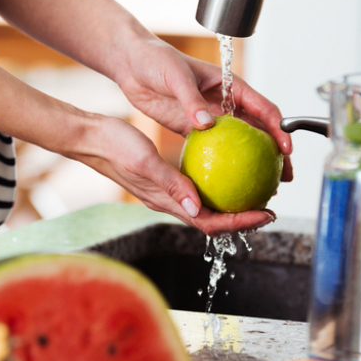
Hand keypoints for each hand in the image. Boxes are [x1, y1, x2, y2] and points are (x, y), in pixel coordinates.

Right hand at [70, 116, 276, 235]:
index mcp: (165, 202)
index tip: (265, 214)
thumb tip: (197, 208)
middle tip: (269, 207)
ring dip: (232, 203)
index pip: (209, 222)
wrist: (91, 137)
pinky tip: (228, 168)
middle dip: (243, 217)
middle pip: (213, 219)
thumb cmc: (114, 147)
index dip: (239, 223)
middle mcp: (169, 201)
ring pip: (206, 205)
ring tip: (255, 191)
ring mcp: (167, 192)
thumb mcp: (145, 162)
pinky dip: (217, 182)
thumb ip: (171, 184)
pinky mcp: (165, 179)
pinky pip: (197, 187)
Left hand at [114, 38, 293, 181]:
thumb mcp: (176, 77)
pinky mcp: (191, 128)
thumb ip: (191, 100)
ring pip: (238, 144)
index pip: (263, 108)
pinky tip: (226, 184)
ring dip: (252, 164)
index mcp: (229, 85)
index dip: (279, 129)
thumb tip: (206, 124)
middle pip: (258, 131)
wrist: (132, 63)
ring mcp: (209, 116)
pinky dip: (222, 165)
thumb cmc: (156, 60)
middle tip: (284, 178)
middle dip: (275, 154)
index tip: (286, 149)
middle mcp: (224, 102)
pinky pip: (212, 149)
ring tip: (263, 188)